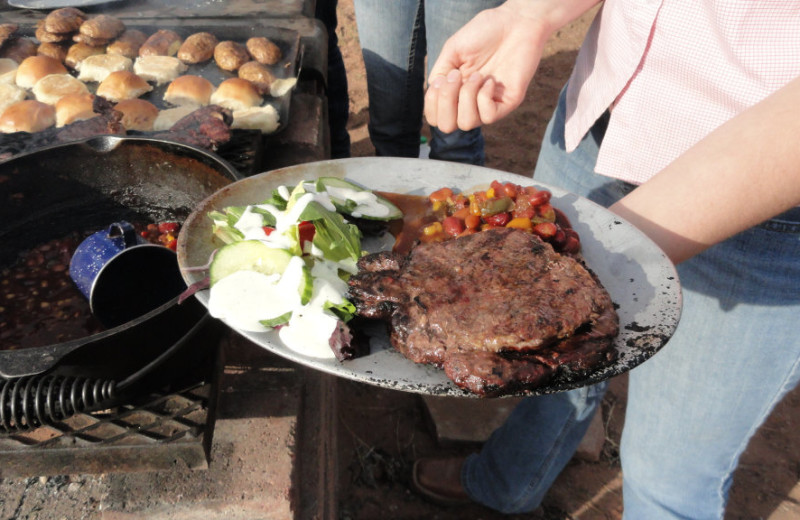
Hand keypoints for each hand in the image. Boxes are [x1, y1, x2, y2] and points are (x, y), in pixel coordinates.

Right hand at [424, 4, 546, 132]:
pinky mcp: (507, 103)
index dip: (432, 103)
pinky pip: (488, 117)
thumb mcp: (452, 50)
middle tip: (456, 76)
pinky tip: (490, 81)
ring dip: (466, 97)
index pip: (436, 117)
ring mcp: (488, 104)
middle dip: (446, 102)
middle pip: (447, 127)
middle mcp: (470, 102)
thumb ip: (439, 72)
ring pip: (466, 124)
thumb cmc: (485, 33)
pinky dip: (484, 98)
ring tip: (477, 75)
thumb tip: (433, 91)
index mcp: (455, 92)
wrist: (515, 23)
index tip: (441, 78)